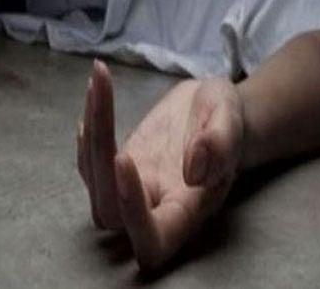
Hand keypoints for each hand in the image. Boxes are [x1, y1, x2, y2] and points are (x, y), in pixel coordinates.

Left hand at [76, 60, 244, 270]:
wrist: (214, 111)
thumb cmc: (228, 119)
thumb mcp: (231, 119)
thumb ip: (220, 144)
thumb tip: (194, 173)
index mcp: (189, 210)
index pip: (154, 240)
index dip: (132, 212)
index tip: (125, 158)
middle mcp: (156, 206)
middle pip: (109, 214)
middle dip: (98, 159)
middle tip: (103, 99)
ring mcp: (133, 188)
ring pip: (94, 185)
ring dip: (91, 133)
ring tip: (100, 79)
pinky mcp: (119, 167)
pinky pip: (90, 161)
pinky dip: (88, 128)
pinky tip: (95, 94)